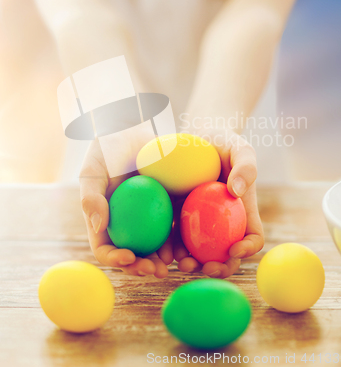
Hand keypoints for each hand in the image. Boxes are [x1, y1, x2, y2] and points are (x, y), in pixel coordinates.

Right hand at [79, 135, 168, 277]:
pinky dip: (179, 238)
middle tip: (156, 271)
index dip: (114, 259)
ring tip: (176, 263)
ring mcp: (146, 218)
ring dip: (164, 259)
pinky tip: (189, 243)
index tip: (129, 257)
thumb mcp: (93, 170)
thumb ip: (91, 197)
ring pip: (154, 246)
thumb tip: (98, 226)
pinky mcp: (167, 207)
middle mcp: (125, 224)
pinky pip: (173, 226)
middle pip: (132, 254)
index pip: (105, 248)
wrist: (131, 129)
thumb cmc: (108, 149)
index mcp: (105, 221)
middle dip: (143, 268)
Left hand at [169, 128, 263, 278]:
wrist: (196, 137)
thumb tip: (236, 191)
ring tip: (181, 264)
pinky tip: (162, 252)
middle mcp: (223, 222)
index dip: (248, 248)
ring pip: (198, 252)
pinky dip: (170, 248)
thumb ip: (246, 167)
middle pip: (226, 254)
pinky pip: (175, 237)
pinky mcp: (178, 217)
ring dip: (192, 263)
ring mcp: (200, 222)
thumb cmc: (223, 143)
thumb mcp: (240, 148)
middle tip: (206, 267)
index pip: (253, 236)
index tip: (235, 249)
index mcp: (243, 211)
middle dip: (218, 267)